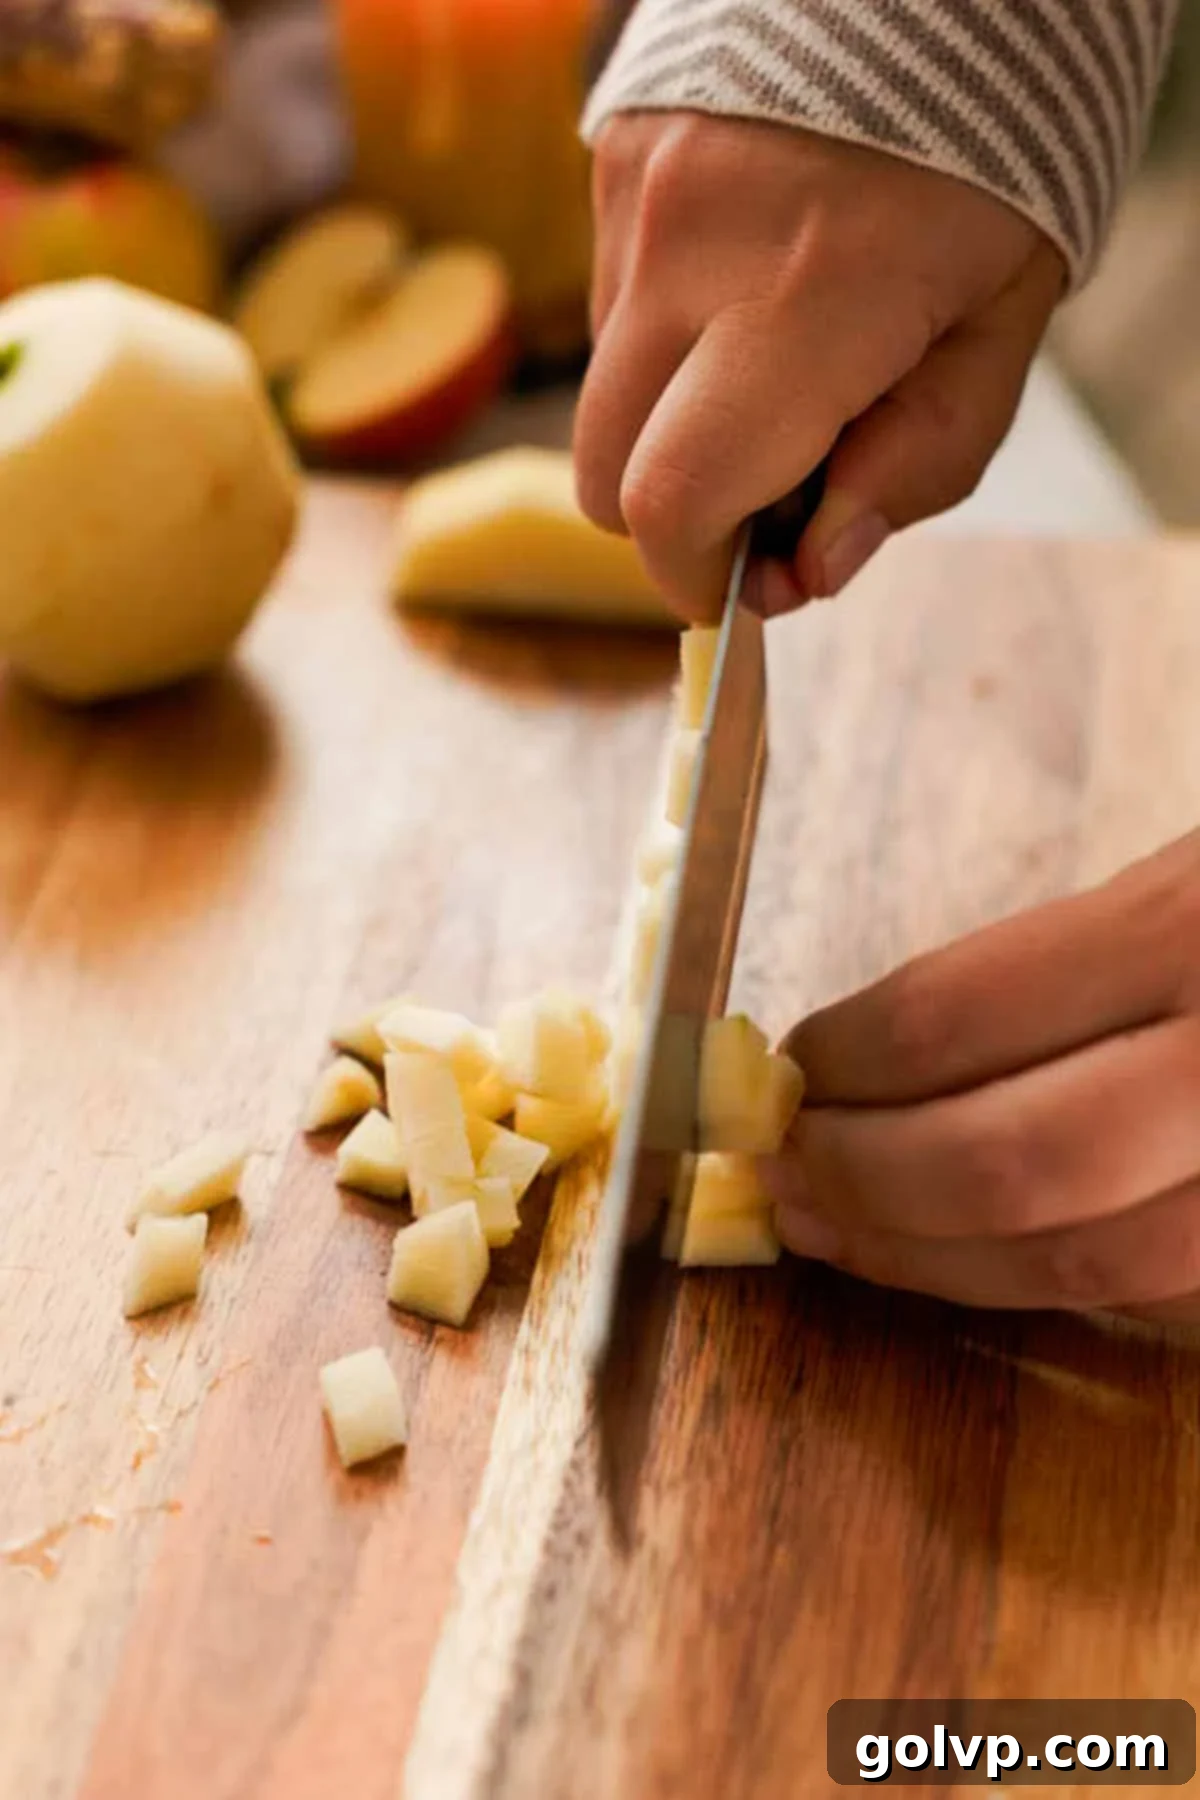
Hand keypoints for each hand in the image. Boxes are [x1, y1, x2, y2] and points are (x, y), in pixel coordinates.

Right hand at [575, 112, 1065, 619]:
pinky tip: (741, 292)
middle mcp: (693, 252)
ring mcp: (638, 203)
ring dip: (668, 428)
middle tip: (764, 494)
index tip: (746, 586)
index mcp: (810, 303)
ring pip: (600, 402)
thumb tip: (813, 569)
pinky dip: (664, 345)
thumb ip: (921, 463)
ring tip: (767, 369)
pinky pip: (609, 314)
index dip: (697, 579)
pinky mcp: (612, 165)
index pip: (673, 502)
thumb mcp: (1001, 329)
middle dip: (674, 522)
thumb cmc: (984, 164)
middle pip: (604, 478)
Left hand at [761, 833, 1199, 1322]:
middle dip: (862, 1179)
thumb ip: (1060, 952)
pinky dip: (1034, 1282)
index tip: (782, 1074)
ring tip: (837, 1230)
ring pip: (1075, 1264)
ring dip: (927, 1259)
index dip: (842, 1064)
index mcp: (1183, 933)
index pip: (954, 1018)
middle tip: (782, 1171)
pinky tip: (965, 1255)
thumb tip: (867, 1048)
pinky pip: (1144, 1298)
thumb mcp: (1184, 875)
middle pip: (1003, 1166)